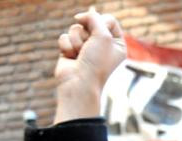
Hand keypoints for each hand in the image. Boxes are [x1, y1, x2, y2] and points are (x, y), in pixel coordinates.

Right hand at [53, 8, 125, 123]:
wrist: (79, 84)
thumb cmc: (96, 63)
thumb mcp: (103, 36)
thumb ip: (95, 19)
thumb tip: (84, 15)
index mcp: (117, 43)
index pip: (109, 20)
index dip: (100, 21)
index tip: (95, 29)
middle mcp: (102, 45)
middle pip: (90, 22)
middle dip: (86, 33)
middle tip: (89, 47)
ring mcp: (86, 48)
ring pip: (75, 28)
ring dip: (76, 40)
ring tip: (80, 54)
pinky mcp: (71, 51)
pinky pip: (64, 37)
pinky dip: (66, 46)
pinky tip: (70, 58)